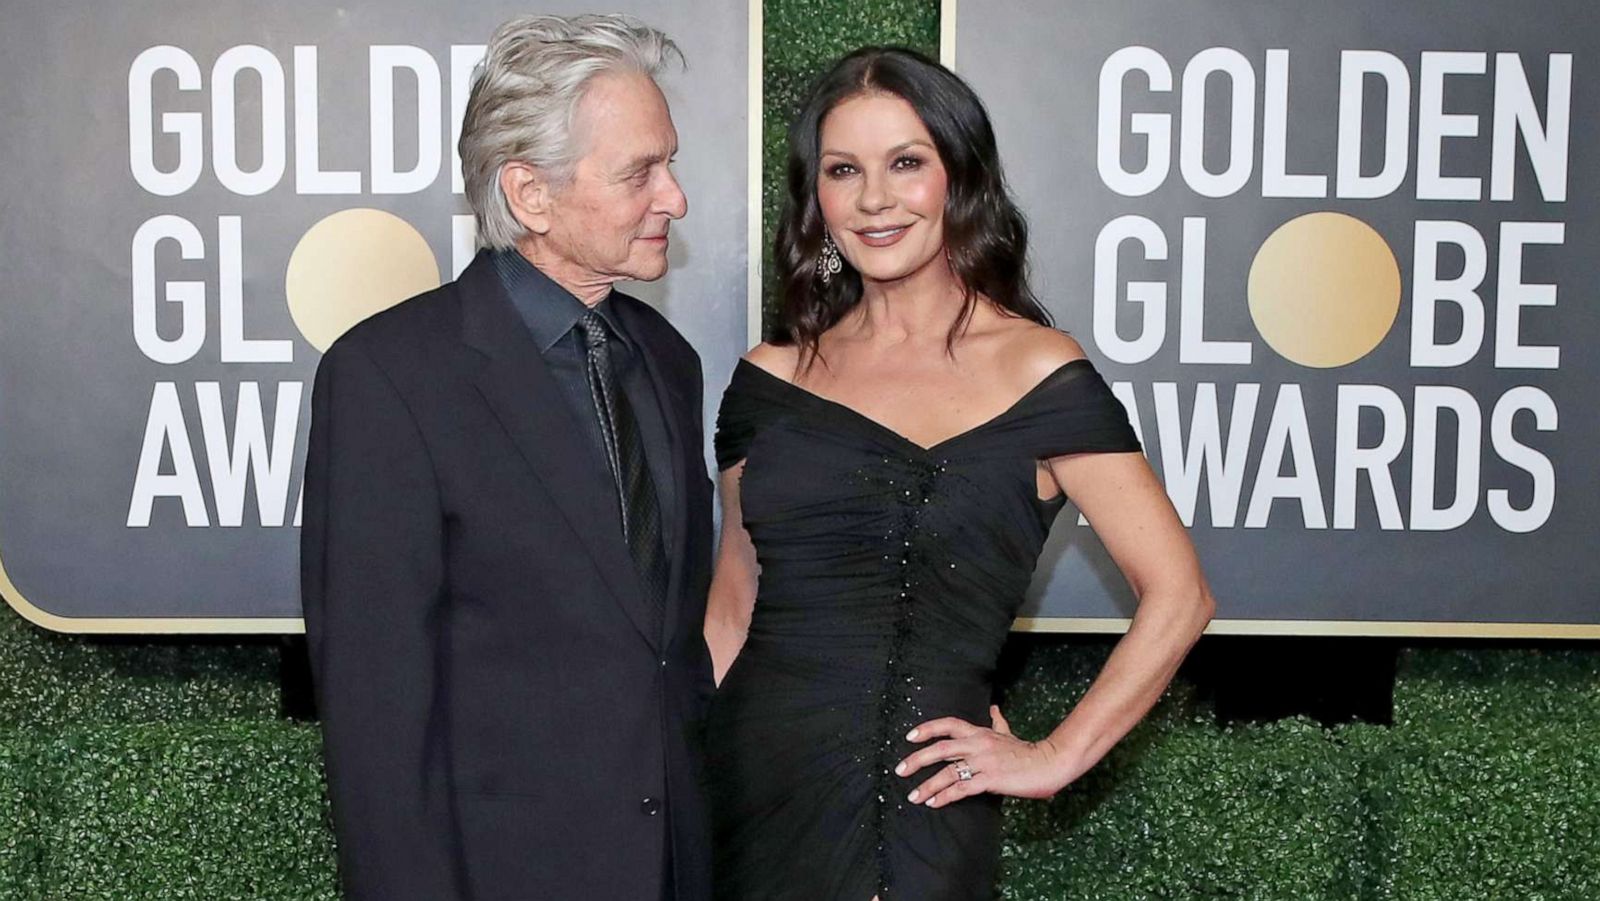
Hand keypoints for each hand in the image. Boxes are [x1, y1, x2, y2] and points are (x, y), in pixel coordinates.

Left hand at [894, 706, 1070, 807]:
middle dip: (917, 759)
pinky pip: (962, 788)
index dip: (927, 729)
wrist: (1048, 763)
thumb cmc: (1028, 751)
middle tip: (900, 770)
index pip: (948, 724)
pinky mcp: (990, 780)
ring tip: (913, 796)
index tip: (909, 736)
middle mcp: (978, 744)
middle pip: (940, 748)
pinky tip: (934, 803)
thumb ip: (998, 722)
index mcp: (979, 732)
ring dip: (927, 785)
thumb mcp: (1009, 733)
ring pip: (948, 772)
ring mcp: (983, 762)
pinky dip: (945, 796)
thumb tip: (993, 708)